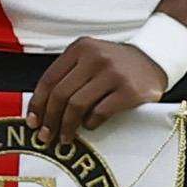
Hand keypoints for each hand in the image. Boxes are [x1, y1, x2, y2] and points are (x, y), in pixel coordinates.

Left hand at [28, 39, 160, 135]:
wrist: (153, 61)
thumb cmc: (114, 65)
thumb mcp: (89, 59)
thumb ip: (68, 76)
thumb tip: (41, 110)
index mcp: (80, 48)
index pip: (49, 79)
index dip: (37, 104)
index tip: (32, 122)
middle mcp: (95, 57)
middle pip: (61, 94)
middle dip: (50, 119)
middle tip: (45, 136)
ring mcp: (113, 73)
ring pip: (77, 105)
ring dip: (67, 126)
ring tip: (64, 138)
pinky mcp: (129, 90)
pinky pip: (100, 112)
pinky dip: (90, 123)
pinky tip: (89, 126)